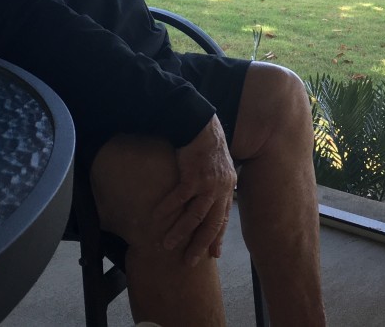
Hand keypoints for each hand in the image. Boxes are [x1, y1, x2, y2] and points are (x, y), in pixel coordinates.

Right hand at [153, 116, 236, 264]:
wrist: (201, 124)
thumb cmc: (208, 141)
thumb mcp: (221, 164)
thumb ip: (219, 181)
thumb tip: (212, 193)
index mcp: (227, 187)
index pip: (223, 218)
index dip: (218, 237)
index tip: (214, 254)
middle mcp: (221, 189)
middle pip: (211, 224)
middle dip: (201, 244)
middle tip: (190, 261)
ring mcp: (207, 184)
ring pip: (194, 216)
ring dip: (180, 232)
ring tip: (167, 245)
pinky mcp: (192, 176)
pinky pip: (178, 199)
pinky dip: (167, 210)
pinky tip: (157, 218)